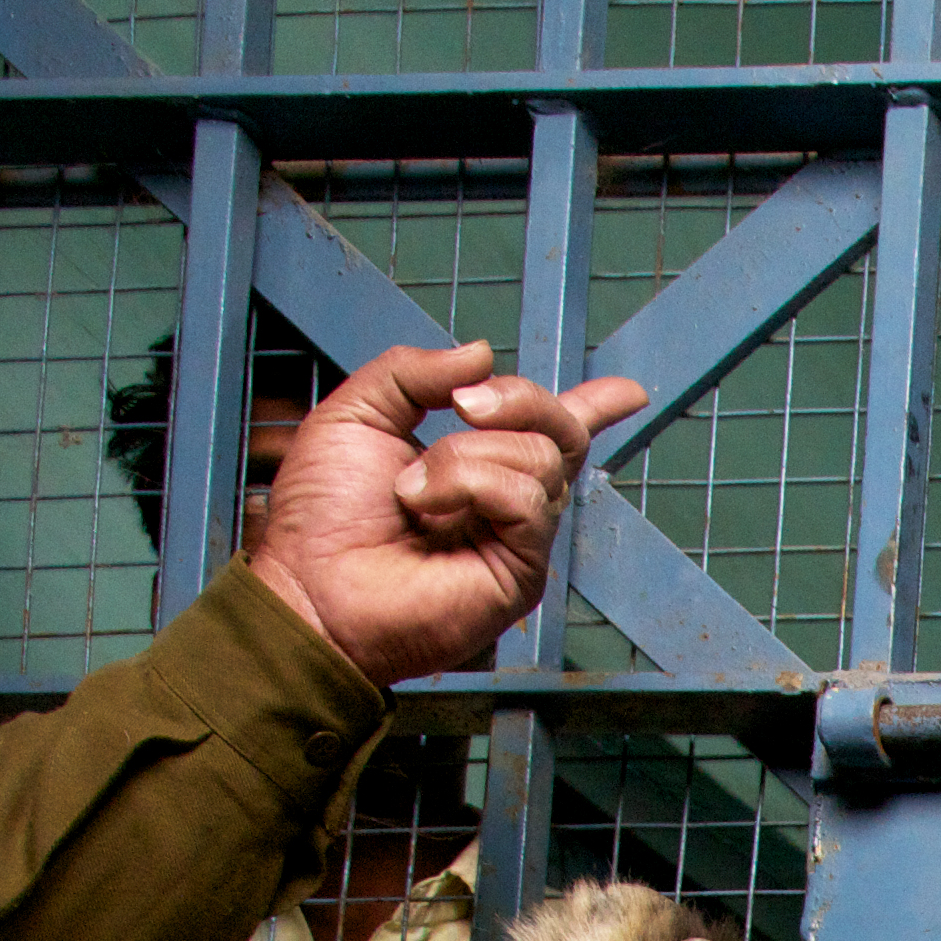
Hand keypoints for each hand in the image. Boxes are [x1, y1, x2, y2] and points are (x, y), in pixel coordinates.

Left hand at [244, 342, 652, 689]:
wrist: (310, 586)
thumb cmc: (322, 516)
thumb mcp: (356, 414)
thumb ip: (413, 371)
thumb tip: (483, 354)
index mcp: (475, 463)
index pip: (548, 432)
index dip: (595, 408)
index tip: (630, 393)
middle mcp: (507, 501)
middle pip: (561, 431)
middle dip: (520, 399)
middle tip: (462, 407)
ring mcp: (519, 538)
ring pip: (540, 459)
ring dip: (465, 457)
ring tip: (412, 490)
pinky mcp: (522, 572)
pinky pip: (526, 500)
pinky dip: (473, 486)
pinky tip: (429, 507)